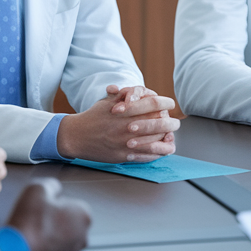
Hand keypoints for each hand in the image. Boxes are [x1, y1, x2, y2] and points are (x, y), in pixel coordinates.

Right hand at [5, 179, 90, 250]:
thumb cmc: (30, 223)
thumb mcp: (38, 188)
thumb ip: (51, 184)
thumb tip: (54, 187)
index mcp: (83, 215)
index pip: (72, 203)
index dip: (55, 203)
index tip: (44, 205)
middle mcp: (82, 236)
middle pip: (68, 223)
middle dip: (54, 220)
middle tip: (36, 218)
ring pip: (60, 240)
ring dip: (48, 236)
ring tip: (31, 232)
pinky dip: (42, 250)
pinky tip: (30, 244)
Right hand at [57, 86, 178, 162]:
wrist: (76, 136)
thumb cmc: (94, 116)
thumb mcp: (109, 101)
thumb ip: (127, 96)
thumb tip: (146, 94)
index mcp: (125, 110)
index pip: (154, 103)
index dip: (166, 102)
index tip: (170, 104)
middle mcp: (127, 126)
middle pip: (161, 123)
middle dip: (171, 123)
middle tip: (174, 122)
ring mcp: (126, 143)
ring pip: (157, 142)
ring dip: (166, 139)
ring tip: (170, 137)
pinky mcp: (123, 156)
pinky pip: (146, 156)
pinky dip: (156, 153)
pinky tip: (160, 150)